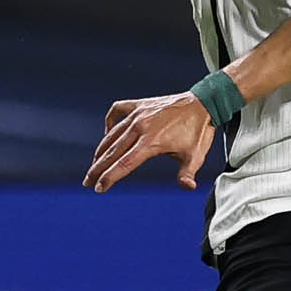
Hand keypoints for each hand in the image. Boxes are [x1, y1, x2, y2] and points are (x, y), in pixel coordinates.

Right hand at [83, 93, 215, 192]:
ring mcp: (138, 114)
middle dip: (98, 169)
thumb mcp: (196, 155)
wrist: (204, 103)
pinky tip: (108, 133)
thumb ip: (187, 173)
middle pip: (112, 152)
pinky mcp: (139, 104)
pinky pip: (117, 111)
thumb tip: (188, 187)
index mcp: (152, 141)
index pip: (125, 164)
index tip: (99, 187)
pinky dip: (110, 122)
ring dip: (101, 150)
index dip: (110, 177)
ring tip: (94, 164)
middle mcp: (140, 127)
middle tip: (87, 181)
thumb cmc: (199, 131)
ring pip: (112, 135)